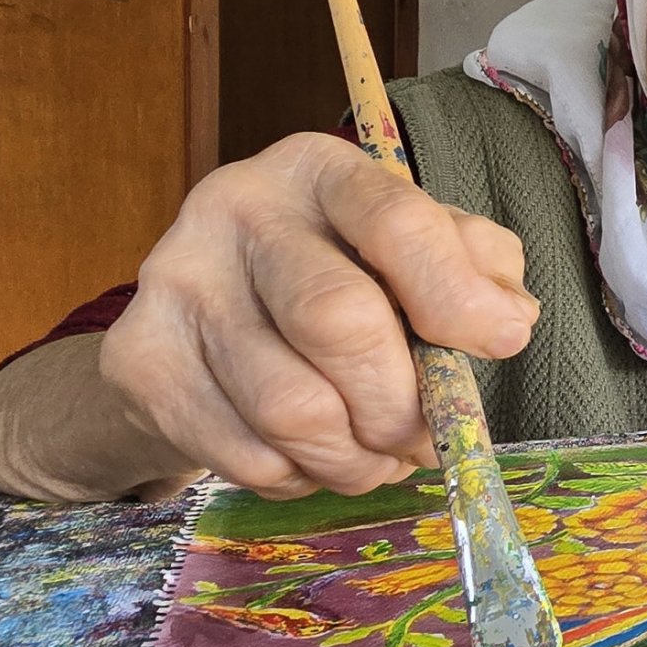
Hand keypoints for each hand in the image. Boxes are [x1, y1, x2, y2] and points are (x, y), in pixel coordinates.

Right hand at [100, 133, 539, 499]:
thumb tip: (506, 321)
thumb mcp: (415, 251)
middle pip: (338, 322)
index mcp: (318, 169)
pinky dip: (300, 477)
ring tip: (373, 454)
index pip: (396, 220)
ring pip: (291, 408)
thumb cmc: (337, 277)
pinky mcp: (140, 359)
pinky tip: (311, 456)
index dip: (456, 295)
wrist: (201, 323)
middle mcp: (237, 207)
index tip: (499, 343)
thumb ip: (475, 268)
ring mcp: (176, 281)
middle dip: (401, 403)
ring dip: (355, 458)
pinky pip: (246, 455)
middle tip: (422, 435)